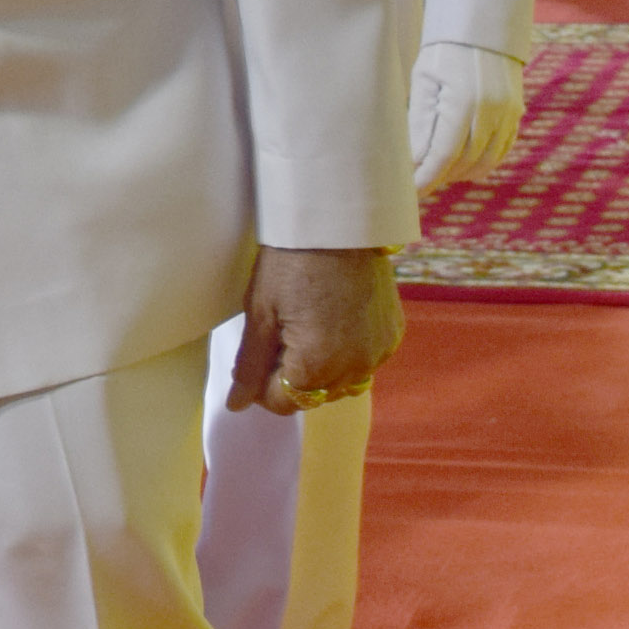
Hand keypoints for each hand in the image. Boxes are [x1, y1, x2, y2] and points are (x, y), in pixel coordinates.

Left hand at [229, 247, 403, 416]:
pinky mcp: (392, 335)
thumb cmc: (291, 263)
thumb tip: (236, 405)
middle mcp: (355, 369)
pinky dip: (345, 352)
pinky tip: (332, 321)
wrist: (338, 223)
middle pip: (312, 395)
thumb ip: (250, 366)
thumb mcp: (260, 314)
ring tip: (305, 324)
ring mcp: (378, 353)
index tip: (256, 354)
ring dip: (319, 367)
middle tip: (279, 332)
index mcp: (317, 367)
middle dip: (290, 375)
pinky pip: (363, 361)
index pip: (282, 403)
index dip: (261, 384)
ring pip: (339, 382)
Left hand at [407, 41, 525, 194]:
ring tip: (439, 175)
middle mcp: (492, 110)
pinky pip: (502, 149)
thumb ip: (421, 123)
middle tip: (421, 183)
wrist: (481, 28)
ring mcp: (509, 112)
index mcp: (464, 101)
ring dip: (462, 173)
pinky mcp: (517, 112)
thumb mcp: (425, 81)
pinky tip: (464, 165)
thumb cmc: (443, 52)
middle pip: (465, 161)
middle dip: (442, 176)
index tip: (412, 191)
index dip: (427, 177)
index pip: (443, 154)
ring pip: (487, 160)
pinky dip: (484, 162)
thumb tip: (414, 162)